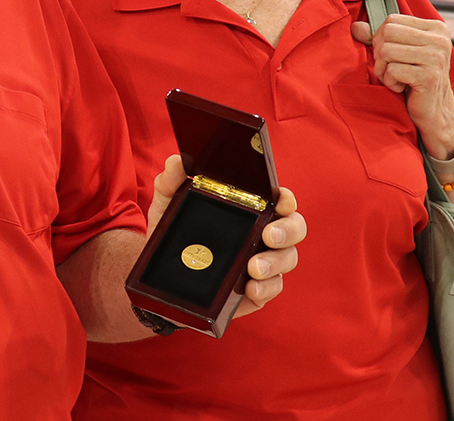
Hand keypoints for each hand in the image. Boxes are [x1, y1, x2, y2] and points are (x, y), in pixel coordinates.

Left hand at [146, 156, 305, 316]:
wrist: (159, 274)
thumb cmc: (174, 233)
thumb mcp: (168, 205)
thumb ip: (171, 181)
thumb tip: (176, 162)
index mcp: (250, 208)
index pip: (280, 199)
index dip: (287, 199)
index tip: (281, 202)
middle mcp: (263, 233)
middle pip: (293, 228)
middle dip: (288, 231)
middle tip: (269, 236)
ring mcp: (263, 263)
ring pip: (287, 260)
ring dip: (275, 263)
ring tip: (254, 268)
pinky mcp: (257, 290)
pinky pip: (272, 289)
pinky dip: (265, 289)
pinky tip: (250, 288)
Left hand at [350, 15, 453, 157]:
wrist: (434, 111)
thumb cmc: (414, 79)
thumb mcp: (398, 53)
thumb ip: (378, 37)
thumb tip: (355, 26)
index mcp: (436, 28)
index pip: (392, 20)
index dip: (381, 38)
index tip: (389, 55)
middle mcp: (439, 39)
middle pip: (388, 33)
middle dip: (380, 54)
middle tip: (389, 68)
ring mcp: (436, 57)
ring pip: (387, 51)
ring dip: (384, 70)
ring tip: (395, 78)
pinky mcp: (430, 76)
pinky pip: (392, 70)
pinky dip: (390, 82)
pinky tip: (401, 88)